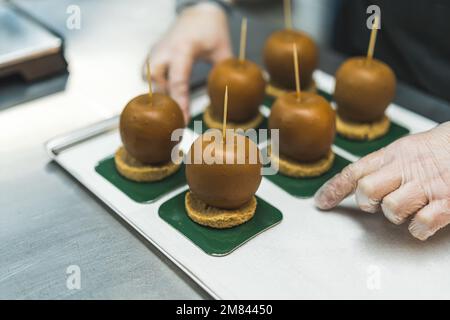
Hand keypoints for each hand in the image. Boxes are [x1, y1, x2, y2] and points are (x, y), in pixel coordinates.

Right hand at [146, 3, 231, 122]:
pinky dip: (156, 85)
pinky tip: (167, 93)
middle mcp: (166, 50)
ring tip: (174, 104)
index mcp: (184, 48)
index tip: (183, 119)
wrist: (198, 13)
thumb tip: (226, 96)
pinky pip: (148, 75)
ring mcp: (157, 51)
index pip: (178, 80)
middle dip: (166, 99)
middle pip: (157, 81)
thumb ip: (223, 73)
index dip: (180, 102)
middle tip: (177, 115)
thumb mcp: (223, 50)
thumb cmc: (211, 31)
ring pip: (150, 79)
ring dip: (161, 93)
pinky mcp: (153, 54)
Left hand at [315, 122, 449, 240]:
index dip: (333, 188)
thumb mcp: (406, 148)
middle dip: (367, 202)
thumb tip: (356, 183)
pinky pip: (420, 224)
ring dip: (394, 215)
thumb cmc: (439, 149)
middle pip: (367, 190)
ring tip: (407, 208)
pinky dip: (418, 229)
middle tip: (377, 202)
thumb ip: (383, 164)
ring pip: (391, 209)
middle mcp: (406, 169)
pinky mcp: (447, 203)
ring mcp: (427, 186)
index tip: (321, 203)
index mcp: (393, 155)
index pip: (354, 171)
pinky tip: (423, 220)